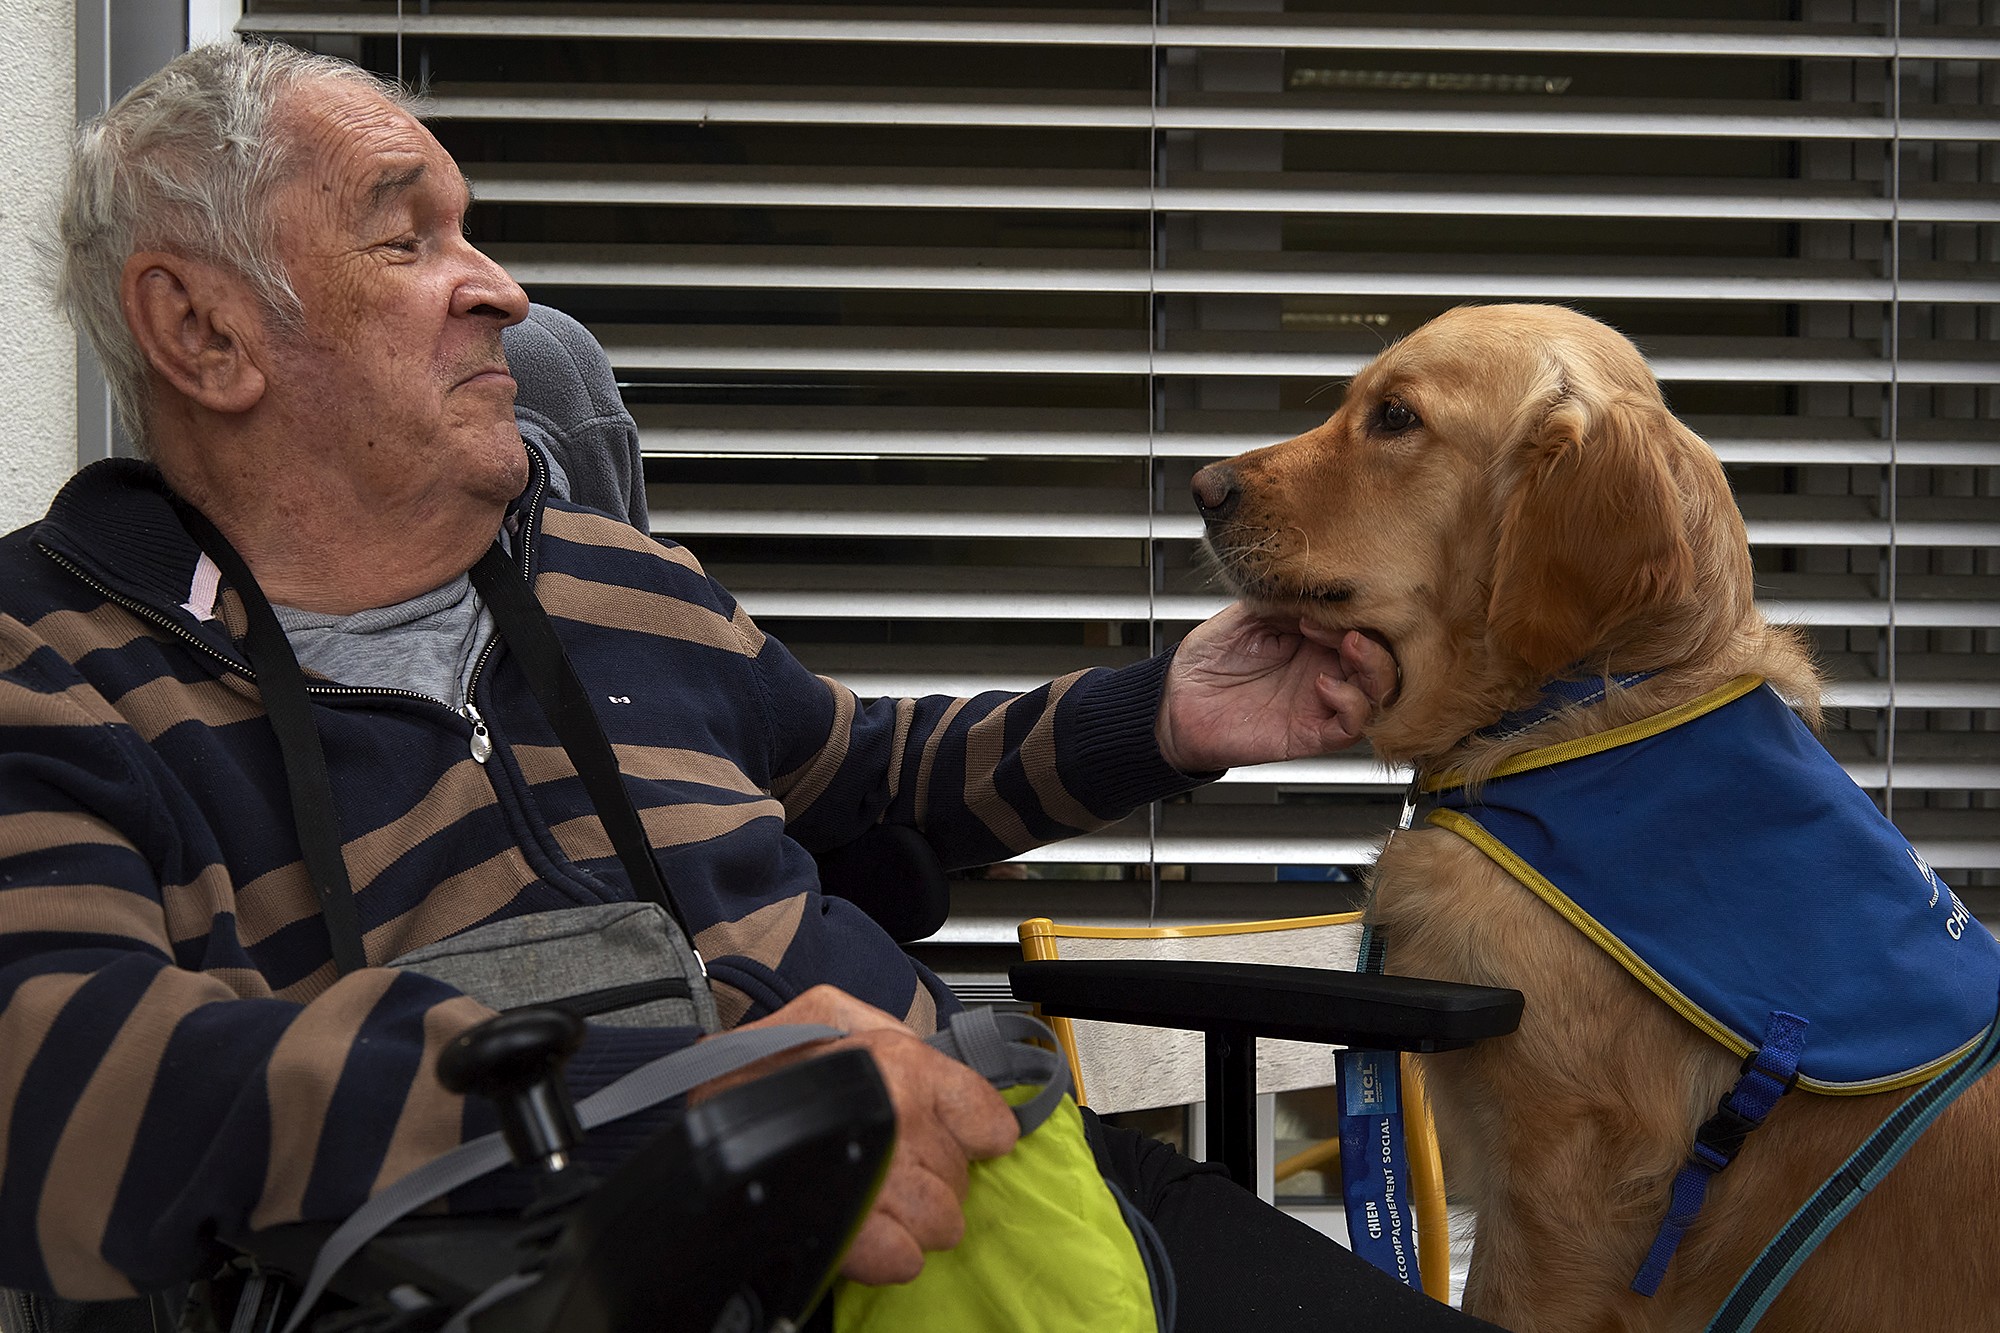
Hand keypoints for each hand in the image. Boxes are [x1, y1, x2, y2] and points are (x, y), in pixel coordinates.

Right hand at [717, 986, 1019, 1283]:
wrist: (695, 1103)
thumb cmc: (760, 1059)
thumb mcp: (830, 1012)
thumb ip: (888, 1028)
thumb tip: (927, 1057)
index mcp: (904, 1063)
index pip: (987, 1119)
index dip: (972, 1133)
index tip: (953, 1136)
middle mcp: (902, 1115)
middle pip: (962, 1179)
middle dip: (933, 1178)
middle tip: (893, 1164)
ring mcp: (880, 1173)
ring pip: (942, 1222)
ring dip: (915, 1218)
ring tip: (877, 1196)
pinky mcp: (850, 1226)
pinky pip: (903, 1257)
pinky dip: (890, 1253)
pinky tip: (868, 1229)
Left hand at [1155, 605, 1398, 771]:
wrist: (1177, 701)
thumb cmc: (1208, 659)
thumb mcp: (1249, 613)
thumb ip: (1286, 597)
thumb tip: (1321, 581)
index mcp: (1317, 638)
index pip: (1366, 623)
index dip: (1360, 611)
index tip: (1326, 604)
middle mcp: (1327, 668)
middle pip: (1385, 656)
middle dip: (1376, 637)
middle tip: (1346, 626)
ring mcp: (1323, 701)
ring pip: (1381, 692)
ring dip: (1375, 667)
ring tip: (1349, 647)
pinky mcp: (1312, 733)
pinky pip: (1353, 727)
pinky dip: (1350, 704)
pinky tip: (1322, 686)